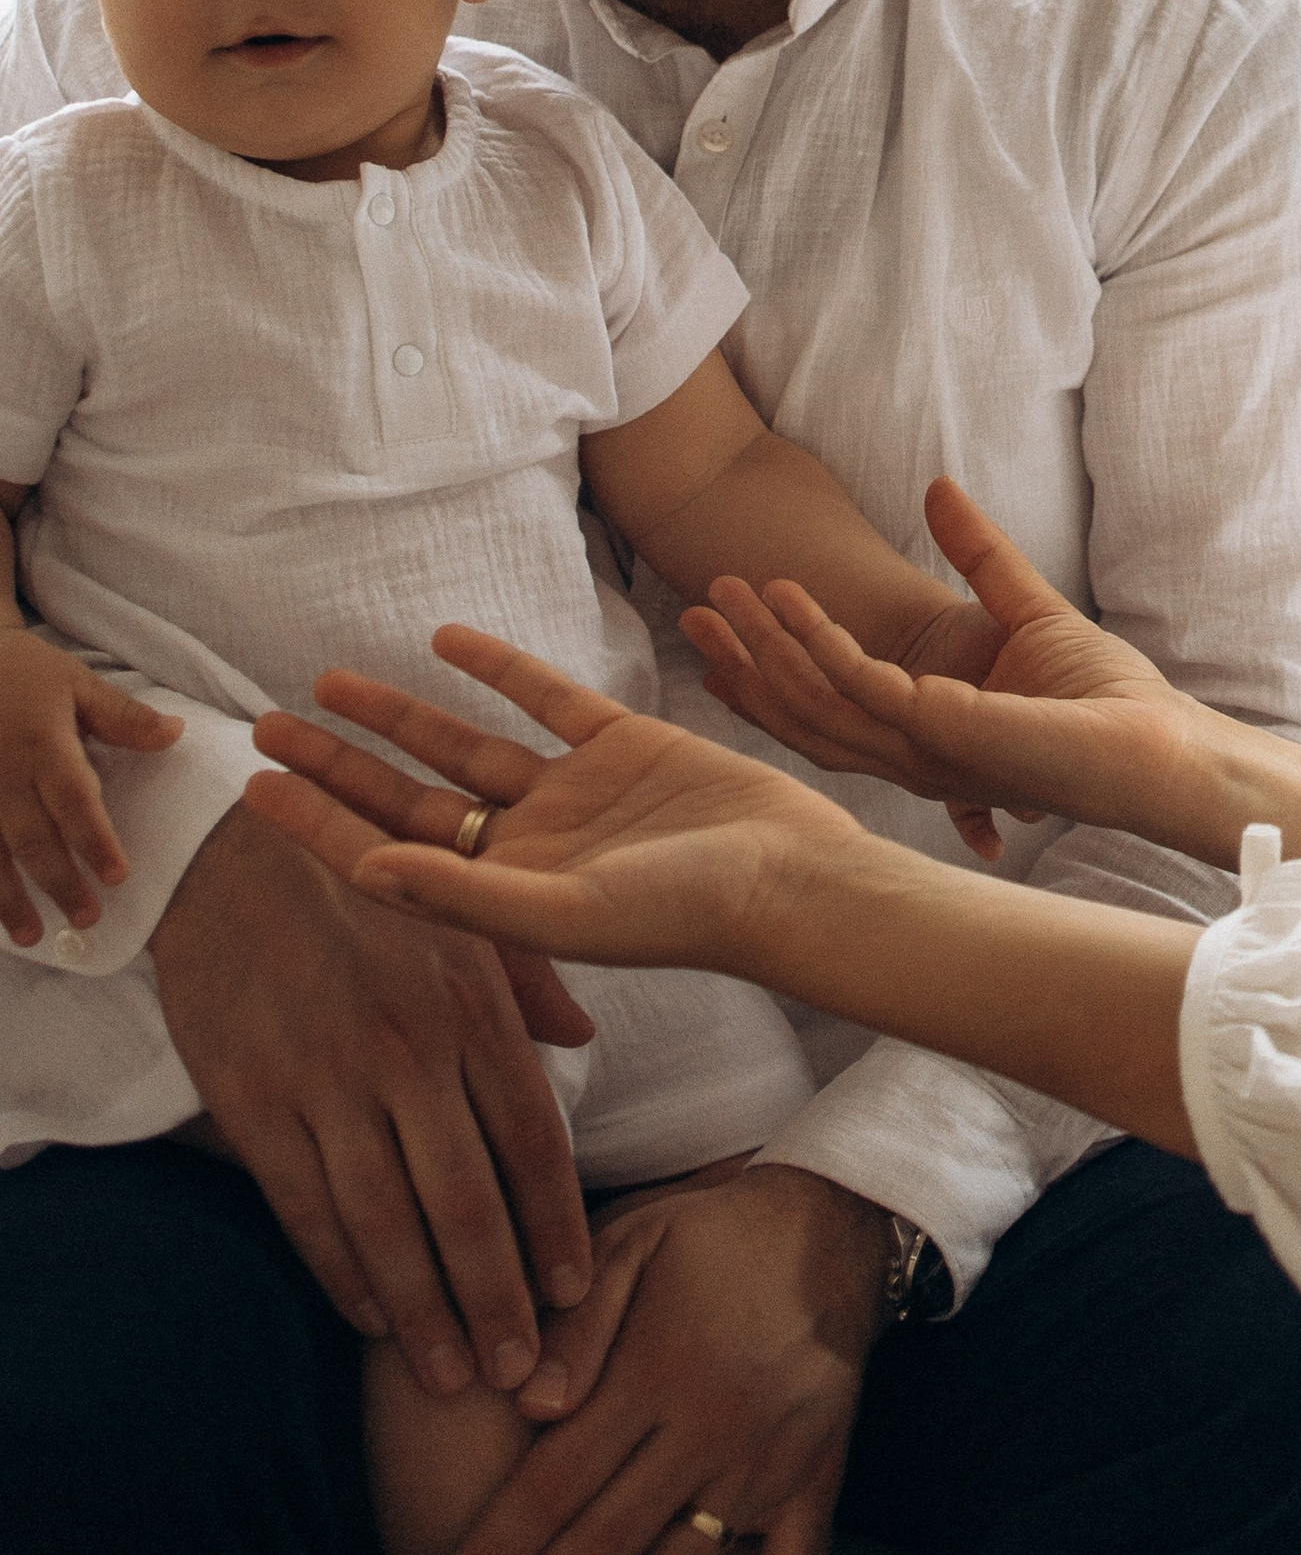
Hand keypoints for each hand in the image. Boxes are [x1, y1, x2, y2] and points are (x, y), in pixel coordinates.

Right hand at [0, 648, 180, 940]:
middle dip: (59, 883)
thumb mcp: (75, 681)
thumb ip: (123, 716)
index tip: (118, 878)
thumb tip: (177, 735)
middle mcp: (4, 776)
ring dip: (9, 899)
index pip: (74, 801)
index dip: (94, 841)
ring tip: (32, 937)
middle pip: (33, 838)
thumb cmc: (21, 672)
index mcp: (43, 747)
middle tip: (87, 920)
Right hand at [149, 799, 598, 1394]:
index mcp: (469, 1005)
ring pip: (388, 1222)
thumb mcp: (456, 920)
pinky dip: (342, 1272)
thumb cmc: (359, 890)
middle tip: (518, 1373)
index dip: (556, 1222)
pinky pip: (305, 1207)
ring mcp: (328, 1080)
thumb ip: (526, 984)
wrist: (229, 857)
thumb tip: (583, 1040)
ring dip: (424, 1310)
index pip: (533, 1135)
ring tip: (450, 1376)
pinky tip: (370, 1317)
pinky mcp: (254, 1101)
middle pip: (468, 1199)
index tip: (574, 1292)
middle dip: (498, 1296)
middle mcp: (408, 1050)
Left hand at [246, 620, 872, 970]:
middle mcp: (528, 847)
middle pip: (409, 800)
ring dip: (398, 717)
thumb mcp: (565, 914)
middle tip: (265, 729)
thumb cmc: (686, 914)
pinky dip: (498, 669)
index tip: (254, 788)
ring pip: (464, 748)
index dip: (318, 823)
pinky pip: (545, 699)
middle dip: (338, 766)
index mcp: (504, 896)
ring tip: (327, 684)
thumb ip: (464, 895)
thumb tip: (363, 872)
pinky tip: (447, 640)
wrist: (793, 876)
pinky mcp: (624, 746)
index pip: (385, 855)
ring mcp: (574, 795)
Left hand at [422, 1163, 885, 1554]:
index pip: (554, 1483)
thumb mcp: (636, 1240)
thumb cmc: (714, 1234)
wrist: (836, 1224)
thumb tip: (525, 1404)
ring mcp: (767, 1465)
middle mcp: (709, 1430)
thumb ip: (578, 1320)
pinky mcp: (816, 1483)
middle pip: (602, 1546)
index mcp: (656, 1372)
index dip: (493, 1553)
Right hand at [686, 478, 1232, 864]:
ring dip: (768, 646)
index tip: (715, 627)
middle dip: (741, 660)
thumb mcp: (1024, 606)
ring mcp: (927, 748)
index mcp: (921, 732)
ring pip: (819, 700)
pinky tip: (795, 609)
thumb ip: (977, 552)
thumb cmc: (1101, 698)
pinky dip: (827, 648)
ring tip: (729, 593)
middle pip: (800, 709)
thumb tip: (938, 486)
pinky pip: (870, 691)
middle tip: (691, 606)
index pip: (818, 706)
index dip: (762, 669)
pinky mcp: (952, 736)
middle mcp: (911, 750)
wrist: (1157, 745)